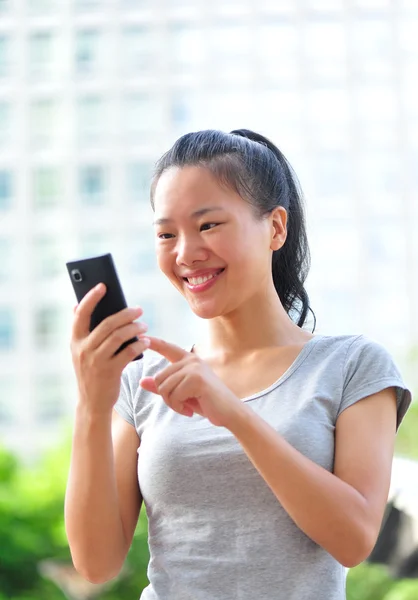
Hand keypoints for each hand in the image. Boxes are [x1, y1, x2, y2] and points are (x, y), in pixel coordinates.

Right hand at [70, 283, 149, 414]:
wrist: (92, 402)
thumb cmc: (91, 372)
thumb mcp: (80, 352)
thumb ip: (81, 331)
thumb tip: (76, 305)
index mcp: (75, 341)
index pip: (80, 314)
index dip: (91, 298)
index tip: (103, 286)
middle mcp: (83, 349)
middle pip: (107, 323)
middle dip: (125, 313)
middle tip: (138, 310)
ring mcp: (96, 360)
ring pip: (119, 336)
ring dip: (135, 328)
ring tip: (144, 326)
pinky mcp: (110, 371)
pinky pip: (128, 352)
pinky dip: (139, 344)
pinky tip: (146, 341)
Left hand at [140, 337, 243, 427]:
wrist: (229, 413)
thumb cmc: (206, 402)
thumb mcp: (181, 394)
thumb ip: (163, 387)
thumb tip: (142, 381)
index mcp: (189, 360)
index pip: (167, 347)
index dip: (153, 342)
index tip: (141, 335)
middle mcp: (191, 360)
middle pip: (159, 378)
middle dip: (166, 397)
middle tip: (181, 405)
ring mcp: (194, 368)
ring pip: (164, 388)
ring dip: (173, 404)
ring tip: (187, 407)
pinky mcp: (197, 380)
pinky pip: (174, 396)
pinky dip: (179, 408)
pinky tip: (190, 411)